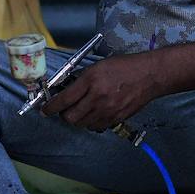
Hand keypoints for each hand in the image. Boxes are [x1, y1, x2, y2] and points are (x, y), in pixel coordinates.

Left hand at [42, 52, 158, 130]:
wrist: (149, 75)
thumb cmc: (124, 67)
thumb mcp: (98, 67)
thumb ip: (81, 80)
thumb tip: (65, 91)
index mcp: (91, 80)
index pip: (64, 100)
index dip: (50, 107)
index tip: (45, 110)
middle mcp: (98, 97)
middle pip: (70, 117)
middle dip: (63, 115)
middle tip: (64, 109)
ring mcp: (108, 110)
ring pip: (82, 124)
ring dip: (77, 119)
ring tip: (81, 110)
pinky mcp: (116, 118)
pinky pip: (96, 127)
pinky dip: (90, 122)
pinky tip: (94, 113)